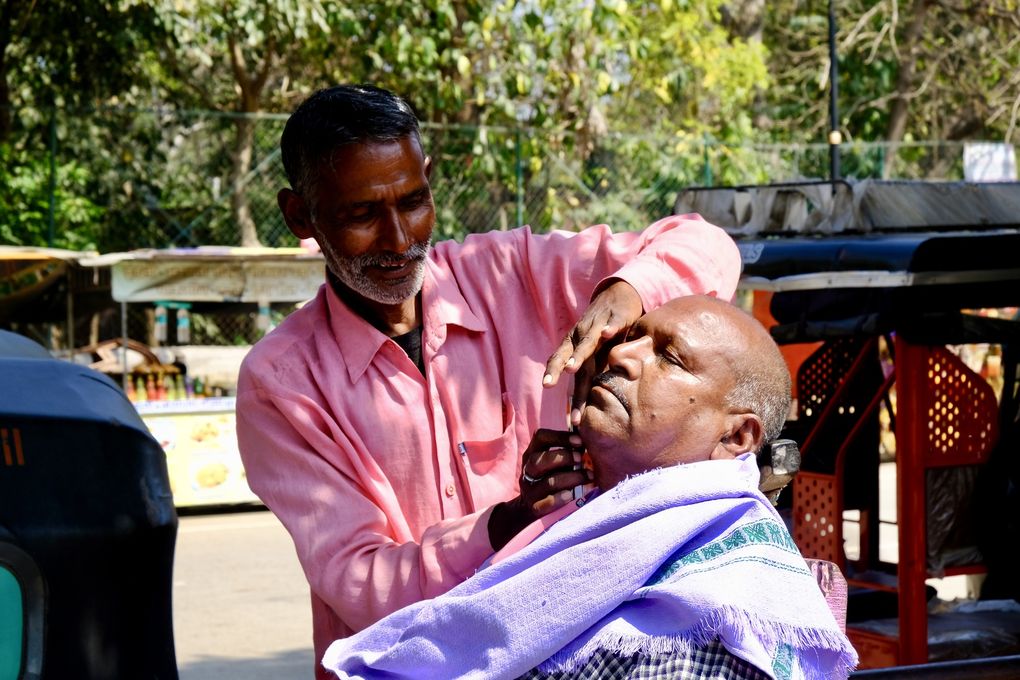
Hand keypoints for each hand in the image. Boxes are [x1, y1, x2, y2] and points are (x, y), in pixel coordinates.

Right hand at [487, 429, 591, 550]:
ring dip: (571, 478)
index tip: (579, 440)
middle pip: (540, 460)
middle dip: (564, 457)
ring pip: (548, 482)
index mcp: (533, 452)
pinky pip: (546, 503)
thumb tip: (583, 427)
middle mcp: (528, 469)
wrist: (533, 507)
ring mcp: (529, 489)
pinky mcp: (535, 507)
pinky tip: (573, 494)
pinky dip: (561, 498)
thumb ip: (568, 446)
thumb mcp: (556, 460)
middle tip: (582, 459)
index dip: (559, 437)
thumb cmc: (553, 476)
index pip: (540, 437)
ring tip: (589, 477)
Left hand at [543, 279, 642, 425]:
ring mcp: (598, 325)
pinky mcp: (617, 317)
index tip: (545, 387)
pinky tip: (607, 334)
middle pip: (570, 356)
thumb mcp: (592, 349)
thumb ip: (587, 370)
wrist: (617, 295)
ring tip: (571, 368)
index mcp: (573, 343)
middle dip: (560, 372)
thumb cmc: (603, 330)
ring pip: (588, 341)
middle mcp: (581, 334)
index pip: (559, 359)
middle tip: (548, 386)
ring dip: (579, 354)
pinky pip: (613, 323)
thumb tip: (581, 399)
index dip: (551, 372)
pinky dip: (610, 328)